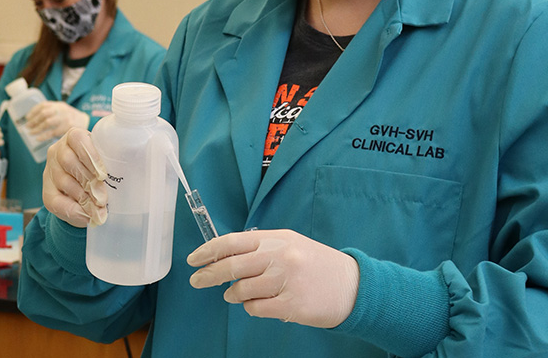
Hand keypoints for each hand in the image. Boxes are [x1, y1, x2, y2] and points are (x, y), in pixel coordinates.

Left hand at [26, 101, 90, 141]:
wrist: (86, 122)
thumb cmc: (70, 117)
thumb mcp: (62, 110)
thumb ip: (51, 111)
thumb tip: (33, 119)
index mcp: (58, 105)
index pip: (43, 105)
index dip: (33, 111)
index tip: (27, 117)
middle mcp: (61, 110)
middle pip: (44, 113)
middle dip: (34, 120)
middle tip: (27, 126)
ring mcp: (65, 119)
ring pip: (47, 122)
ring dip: (37, 128)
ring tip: (31, 133)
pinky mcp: (67, 128)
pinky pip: (53, 132)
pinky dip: (44, 136)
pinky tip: (38, 138)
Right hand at [42, 128, 108, 227]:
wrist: (83, 194)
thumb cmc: (98, 172)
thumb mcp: (104, 162)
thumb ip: (111, 162)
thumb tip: (130, 173)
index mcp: (74, 137)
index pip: (78, 139)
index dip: (90, 156)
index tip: (103, 174)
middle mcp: (58, 151)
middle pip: (69, 161)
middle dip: (88, 180)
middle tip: (103, 198)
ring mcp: (50, 171)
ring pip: (63, 181)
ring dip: (83, 198)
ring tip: (99, 210)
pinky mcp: (46, 192)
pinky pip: (55, 202)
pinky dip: (73, 211)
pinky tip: (87, 217)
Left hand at [186, 229, 359, 328]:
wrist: (353, 286)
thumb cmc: (317, 265)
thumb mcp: (290, 244)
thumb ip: (260, 248)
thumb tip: (225, 256)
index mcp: (276, 239)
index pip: (233, 242)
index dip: (208, 250)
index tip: (194, 259)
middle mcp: (280, 257)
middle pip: (232, 266)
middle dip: (208, 274)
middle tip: (197, 280)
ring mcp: (286, 281)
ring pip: (242, 290)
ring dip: (234, 294)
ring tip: (236, 294)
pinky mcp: (291, 305)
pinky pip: (256, 308)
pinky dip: (251, 308)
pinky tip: (257, 304)